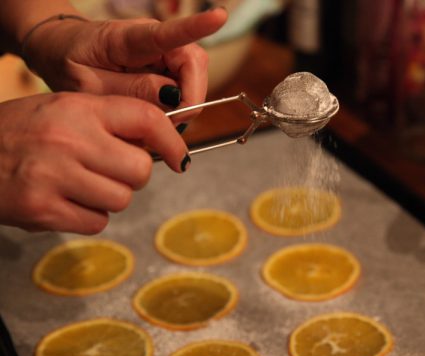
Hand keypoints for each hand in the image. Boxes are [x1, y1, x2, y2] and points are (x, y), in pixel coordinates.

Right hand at [0, 92, 187, 233]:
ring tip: (79, 185)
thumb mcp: (61, 111)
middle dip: (132, 176)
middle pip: (140, 170)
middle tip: (108, 171)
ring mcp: (54, 176)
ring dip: (108, 198)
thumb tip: (158, 145)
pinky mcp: (43, 210)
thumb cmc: (18, 133)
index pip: (147, 119)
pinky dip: (88, 216)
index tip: (178, 158)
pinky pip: (97, 222)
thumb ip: (107, 123)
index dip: (171, 142)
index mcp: (77, 108)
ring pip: (121, 199)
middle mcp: (68, 139)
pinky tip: (65, 201)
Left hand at [22, 8, 226, 111]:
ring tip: (154, 117)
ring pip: (193, 80)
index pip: (168, 33)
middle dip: (189, 99)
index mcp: (128, 37)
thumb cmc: (70, 63)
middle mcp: (155, 39)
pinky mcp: (168, 66)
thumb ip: (130, 92)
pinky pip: (185, 88)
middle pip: (194, 65)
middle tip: (168, 122)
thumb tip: (173, 98)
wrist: (60, 51)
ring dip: (182, 105)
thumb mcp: (89, 85)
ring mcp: (164, 52)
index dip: (196, 27)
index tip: (219, 17)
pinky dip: (176, 106)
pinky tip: (157, 112)